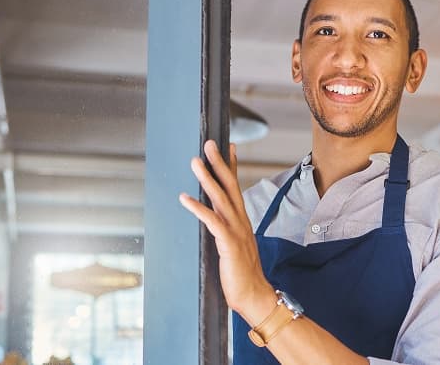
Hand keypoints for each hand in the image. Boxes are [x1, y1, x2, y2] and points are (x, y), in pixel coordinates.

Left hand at [179, 140, 275, 323]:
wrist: (254, 296)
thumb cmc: (242, 275)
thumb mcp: (234, 247)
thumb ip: (226, 231)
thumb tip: (214, 221)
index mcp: (242, 221)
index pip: (236, 187)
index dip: (232, 166)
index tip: (229, 146)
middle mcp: (240, 222)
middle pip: (229, 186)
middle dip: (219, 163)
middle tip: (208, 143)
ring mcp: (236, 232)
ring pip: (220, 199)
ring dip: (207, 179)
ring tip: (194, 162)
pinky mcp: (229, 244)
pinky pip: (212, 222)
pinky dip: (198, 208)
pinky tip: (185, 198)